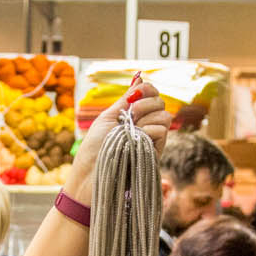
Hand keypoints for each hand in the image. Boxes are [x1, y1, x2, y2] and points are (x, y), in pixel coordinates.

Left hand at [65, 78, 171, 206]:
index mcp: (132, 116)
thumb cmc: (94, 150)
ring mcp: (151, 141)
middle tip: (129, 116)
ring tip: (131, 130)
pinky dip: (149, 132)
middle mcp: (144, 127)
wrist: (91, 177)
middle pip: (160, 103)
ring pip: (165, 117)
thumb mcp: (107, 118)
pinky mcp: (155, 154)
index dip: (148, 90)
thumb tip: (138, 78)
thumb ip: (125, 100)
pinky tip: (136, 140)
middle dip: (145, 104)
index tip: (136, 93)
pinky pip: (162, 132)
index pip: (151, 95)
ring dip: (147, 118)